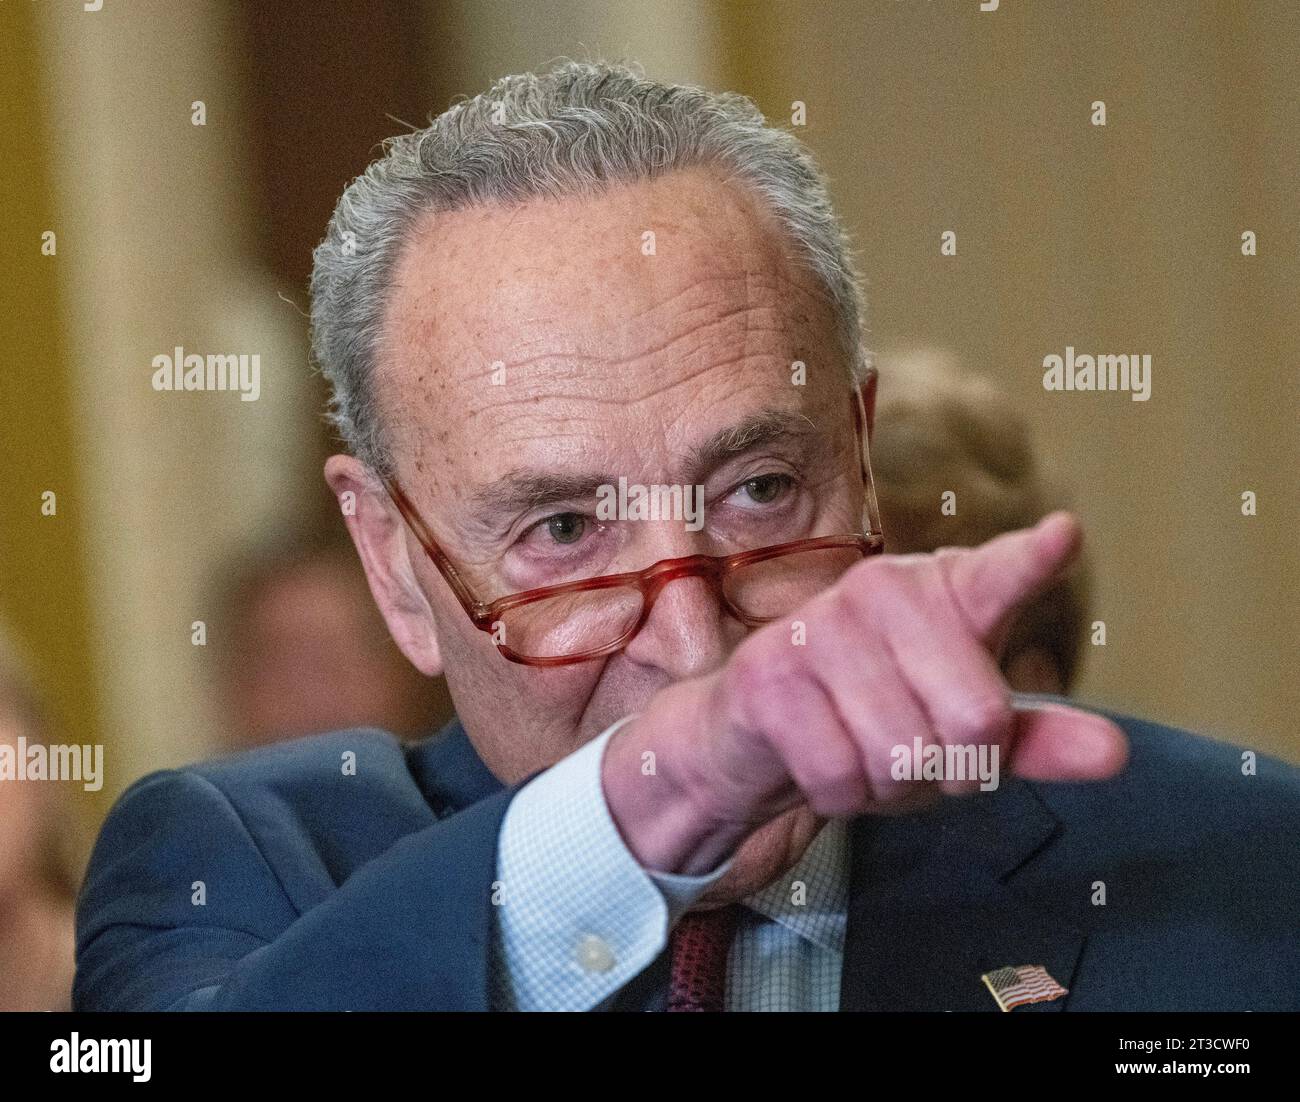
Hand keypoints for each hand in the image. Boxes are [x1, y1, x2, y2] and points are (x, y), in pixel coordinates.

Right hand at [601, 512, 1127, 873]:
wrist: (755, 734)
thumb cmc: (868, 720)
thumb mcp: (957, 730)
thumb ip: (1033, 739)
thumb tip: (1116, 753)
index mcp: (941, 591)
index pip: (998, 577)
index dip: (1031, 563)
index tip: (1062, 538)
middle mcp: (882, 590)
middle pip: (976, 719)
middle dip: (950, 769)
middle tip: (913, 752)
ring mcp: (819, 626)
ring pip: (903, 754)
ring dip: (888, 786)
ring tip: (860, 754)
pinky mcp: (767, 674)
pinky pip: (839, 775)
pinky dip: (838, 796)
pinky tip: (818, 761)